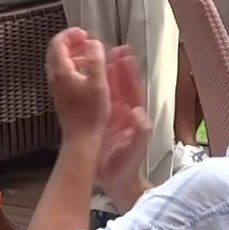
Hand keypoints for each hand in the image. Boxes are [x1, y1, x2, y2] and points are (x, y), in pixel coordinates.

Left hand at [46, 27, 108, 141]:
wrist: (81, 138)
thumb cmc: (91, 112)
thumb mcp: (98, 82)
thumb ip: (96, 59)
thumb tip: (93, 42)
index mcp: (61, 71)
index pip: (58, 43)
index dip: (70, 34)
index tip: (84, 33)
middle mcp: (55, 77)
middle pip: (56, 51)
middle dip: (71, 42)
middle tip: (86, 40)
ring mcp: (57, 87)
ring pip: (59, 62)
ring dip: (73, 53)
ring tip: (90, 54)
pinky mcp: (61, 95)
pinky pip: (63, 73)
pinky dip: (73, 65)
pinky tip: (88, 72)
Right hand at [96, 46, 150, 199]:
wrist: (116, 181)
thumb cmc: (127, 166)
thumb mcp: (135, 150)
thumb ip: (139, 133)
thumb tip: (140, 115)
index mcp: (132, 115)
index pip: (132, 89)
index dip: (129, 72)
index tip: (125, 55)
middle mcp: (123, 111)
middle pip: (121, 84)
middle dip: (118, 66)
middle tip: (113, 48)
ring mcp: (112, 115)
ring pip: (110, 89)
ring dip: (107, 72)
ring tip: (101, 55)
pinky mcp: (101, 120)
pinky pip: (98, 100)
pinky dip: (95, 86)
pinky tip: (89, 76)